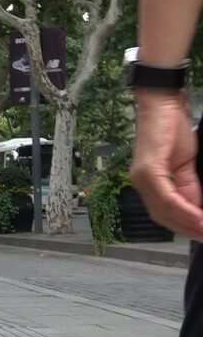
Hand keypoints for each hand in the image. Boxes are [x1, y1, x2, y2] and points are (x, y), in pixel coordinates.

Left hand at [131, 94, 202, 239]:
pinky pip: (167, 197)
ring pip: (165, 211)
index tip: (201, 234)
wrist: (163, 102)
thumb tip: (197, 210)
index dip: (184, 226)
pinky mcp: (149, 169)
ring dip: (188, 223)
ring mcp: (142, 177)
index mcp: (148, 182)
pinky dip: (184, 209)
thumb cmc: (172, 128)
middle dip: (188, 229)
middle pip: (164, 217)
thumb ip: (190, 188)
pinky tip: (199, 216)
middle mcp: (141, 182)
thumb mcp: (185, 164)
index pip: (164, 213)